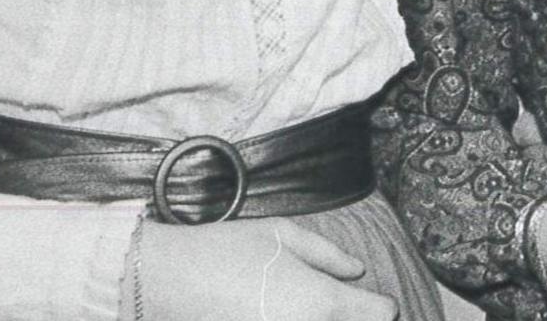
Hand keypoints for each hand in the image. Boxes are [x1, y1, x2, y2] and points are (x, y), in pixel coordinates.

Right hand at [132, 215, 397, 320]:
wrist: (164, 282)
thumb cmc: (223, 252)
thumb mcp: (281, 234)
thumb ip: (327, 255)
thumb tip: (356, 271)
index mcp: (321, 301)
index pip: (382, 315)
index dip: (379, 305)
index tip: (369, 300)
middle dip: (352, 319)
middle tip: (337, 307)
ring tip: (298, 309)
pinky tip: (279, 315)